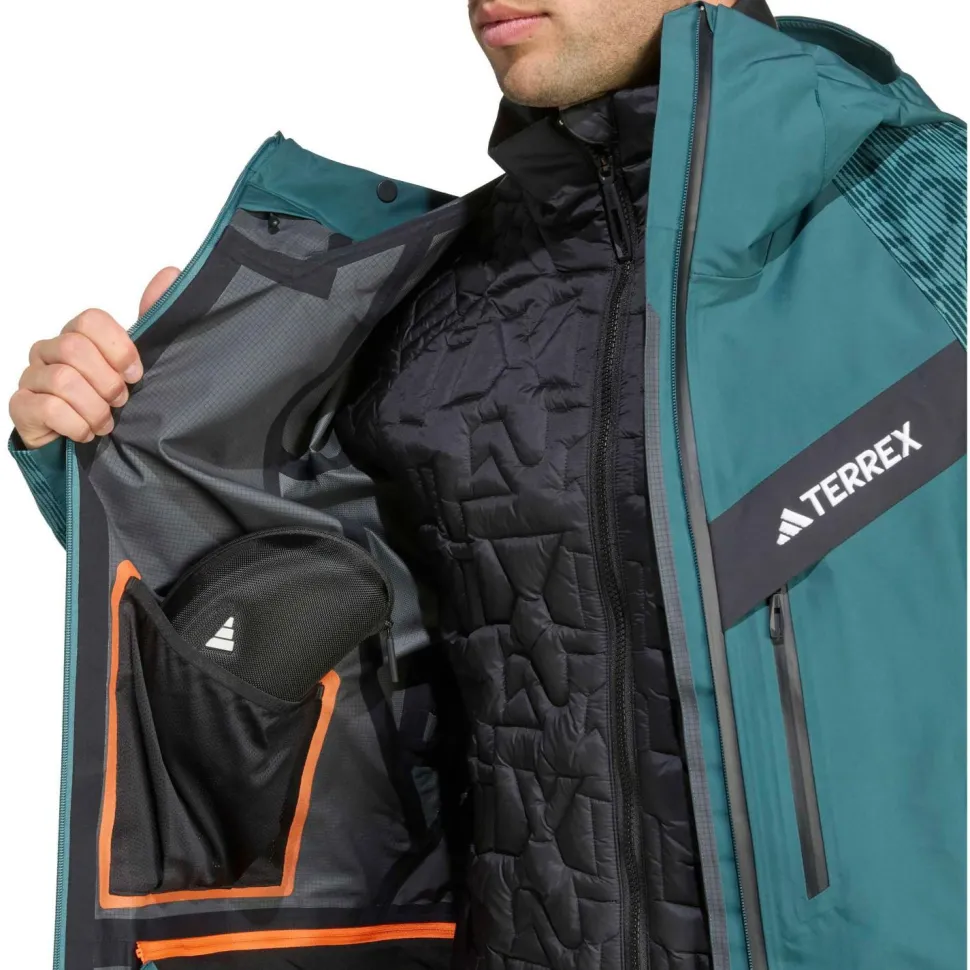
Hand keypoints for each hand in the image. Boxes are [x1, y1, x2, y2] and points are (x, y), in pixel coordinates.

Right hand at [9, 267, 179, 448]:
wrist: (88, 447)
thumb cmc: (111, 402)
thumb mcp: (137, 363)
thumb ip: (151, 320)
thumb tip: (171, 274)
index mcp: (78, 336)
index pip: (90, 320)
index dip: (118, 348)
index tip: (136, 374)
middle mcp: (50, 351)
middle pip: (74, 348)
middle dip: (107, 382)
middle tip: (121, 401)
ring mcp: (32, 377)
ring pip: (62, 380)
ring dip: (94, 408)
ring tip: (105, 423)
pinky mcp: (22, 406)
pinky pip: (48, 407)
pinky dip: (76, 424)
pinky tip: (86, 433)